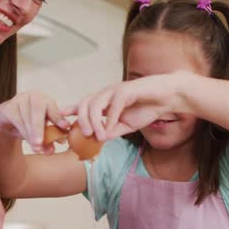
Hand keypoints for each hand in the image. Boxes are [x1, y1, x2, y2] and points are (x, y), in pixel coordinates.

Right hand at [0, 92, 69, 153]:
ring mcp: (19, 99)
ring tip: (38, 149)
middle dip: (40, 129)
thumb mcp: (44, 128)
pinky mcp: (8, 107)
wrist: (8, 121)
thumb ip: (53, 134)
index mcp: (45, 99)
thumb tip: (62, 141)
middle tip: (42, 144)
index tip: (65, 127)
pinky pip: (17, 121)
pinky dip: (24, 133)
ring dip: (32, 136)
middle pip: (38, 111)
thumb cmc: (30, 124)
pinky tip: (29, 142)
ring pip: (27, 119)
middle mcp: (33, 95)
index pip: (52, 108)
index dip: (58, 117)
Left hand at [61, 72, 183, 139]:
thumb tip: (99, 139)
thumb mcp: (127, 125)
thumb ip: (113, 131)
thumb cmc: (147, 108)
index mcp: (105, 102)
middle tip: (85, 135)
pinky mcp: (127, 90)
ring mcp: (116, 90)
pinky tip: (111, 128)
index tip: (60, 120)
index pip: (84, 105)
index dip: (71, 111)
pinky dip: (110, 117)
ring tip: (96, 135)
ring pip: (96, 103)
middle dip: (81, 120)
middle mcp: (107, 94)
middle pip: (85, 104)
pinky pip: (114, 104)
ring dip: (94, 121)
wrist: (167, 97)